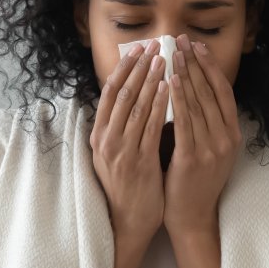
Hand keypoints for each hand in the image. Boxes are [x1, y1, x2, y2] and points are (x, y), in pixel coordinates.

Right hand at [90, 40, 170, 238]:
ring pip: (135, 106)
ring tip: (164, 60)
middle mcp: (105, 140)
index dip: (124, 68)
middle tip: (154, 45)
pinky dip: (160, 104)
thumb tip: (133, 96)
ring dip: (151, 80)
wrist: (127, 222)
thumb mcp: (115, 153)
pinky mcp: (138, 162)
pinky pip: (150, 127)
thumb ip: (121, 127)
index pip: (109, 92)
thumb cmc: (127, 186)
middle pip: (121, 93)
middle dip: (139, 67)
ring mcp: (120, 151)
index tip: (137, 49)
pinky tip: (170, 88)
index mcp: (98, 135)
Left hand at [163, 34, 242, 234]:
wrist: (191, 215)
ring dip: (185, 74)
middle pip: (210, 92)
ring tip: (173, 53)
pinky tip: (169, 81)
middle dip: (194, 64)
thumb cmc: (192, 180)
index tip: (197, 46)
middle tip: (181, 40)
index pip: (223, 91)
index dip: (210, 66)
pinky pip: (185, 122)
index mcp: (232, 134)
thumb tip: (186, 85)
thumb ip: (201, 121)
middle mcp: (227, 138)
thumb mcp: (207, 147)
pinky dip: (178, 99)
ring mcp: (212, 148)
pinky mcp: (194, 158)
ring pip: (198, 103)